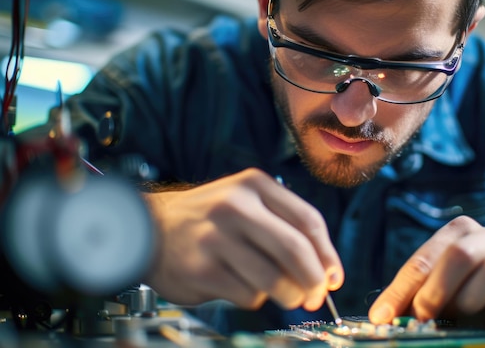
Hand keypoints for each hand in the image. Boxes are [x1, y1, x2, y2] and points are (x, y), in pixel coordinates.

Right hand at [141, 168, 343, 310]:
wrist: (150, 227)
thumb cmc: (209, 219)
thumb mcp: (247, 204)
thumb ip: (285, 227)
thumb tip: (325, 271)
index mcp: (254, 185)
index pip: (308, 220)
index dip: (327, 254)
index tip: (333, 276)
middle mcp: (235, 207)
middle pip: (295, 250)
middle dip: (314, 280)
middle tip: (317, 296)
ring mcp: (216, 238)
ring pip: (274, 279)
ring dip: (288, 296)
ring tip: (285, 296)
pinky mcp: (202, 269)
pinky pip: (247, 294)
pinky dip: (254, 298)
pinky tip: (241, 286)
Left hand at [368, 216, 484, 340]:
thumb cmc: (471, 286)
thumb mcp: (439, 288)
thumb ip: (412, 298)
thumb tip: (380, 318)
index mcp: (459, 232)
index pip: (424, 259)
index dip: (400, 290)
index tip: (383, 317)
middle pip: (460, 254)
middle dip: (436, 289)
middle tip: (422, 317)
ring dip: (474, 296)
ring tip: (463, 312)